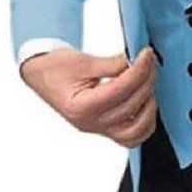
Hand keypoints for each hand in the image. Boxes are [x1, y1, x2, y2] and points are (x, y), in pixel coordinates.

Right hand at [19, 46, 157, 147]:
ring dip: (149, 105)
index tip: (146, 54)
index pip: (121, 89)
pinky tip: (146, 103)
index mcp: (81, 107)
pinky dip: (145, 123)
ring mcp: (98, 129)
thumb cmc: (55, 69)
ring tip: (147, 83)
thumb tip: (136, 62)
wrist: (42, 75)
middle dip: (146, 80)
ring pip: (137, 129)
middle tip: (148, 61)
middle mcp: (90, 123)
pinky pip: (132, 137)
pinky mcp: (105, 130)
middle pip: (131, 105)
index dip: (139, 70)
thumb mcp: (83, 61)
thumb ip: (112, 64)